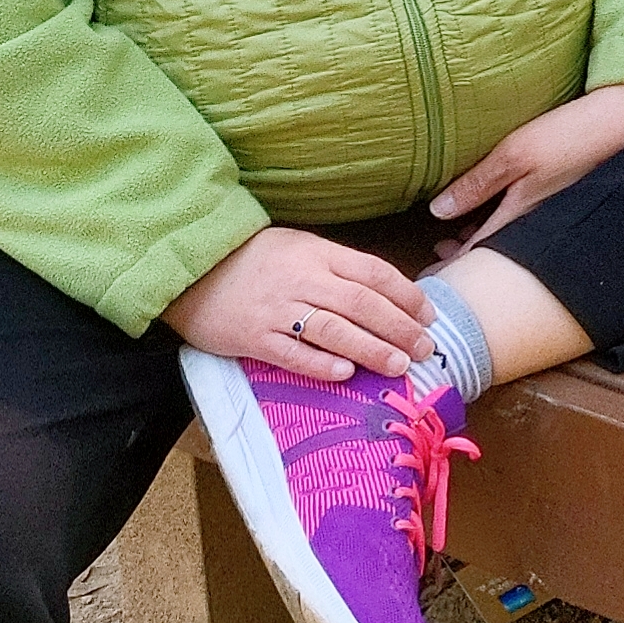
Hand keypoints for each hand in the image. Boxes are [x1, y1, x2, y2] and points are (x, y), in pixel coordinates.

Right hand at [166, 225, 429, 383]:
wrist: (193, 266)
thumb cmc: (255, 259)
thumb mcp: (301, 248)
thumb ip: (338, 268)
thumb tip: (385, 294)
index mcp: (319, 253)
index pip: (374, 273)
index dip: (407, 295)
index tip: (430, 315)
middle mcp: (303, 280)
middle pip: (362, 304)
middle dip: (400, 327)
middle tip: (427, 348)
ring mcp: (277, 309)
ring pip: (333, 330)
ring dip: (371, 349)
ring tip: (400, 365)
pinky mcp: (252, 337)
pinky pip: (291, 353)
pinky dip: (320, 364)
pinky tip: (345, 374)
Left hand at [427, 76, 623, 253]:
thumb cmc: (571, 134)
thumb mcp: (515, 153)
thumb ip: (476, 184)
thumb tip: (436, 212)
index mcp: (518, 217)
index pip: (475, 254)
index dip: (449, 267)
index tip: (428, 281)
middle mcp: (535, 224)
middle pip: (492, 250)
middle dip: (463, 256)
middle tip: (437, 257)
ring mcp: (553, 213)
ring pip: (510, 237)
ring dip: (483, 239)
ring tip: (460, 236)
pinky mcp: (566, 198)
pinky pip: (526, 222)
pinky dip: (505, 223)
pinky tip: (501, 211)